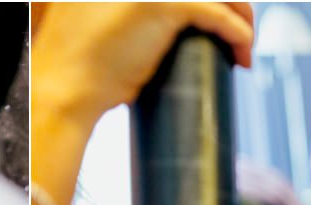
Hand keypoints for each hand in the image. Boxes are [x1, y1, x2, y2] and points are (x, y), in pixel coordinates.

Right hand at [30, 2, 253, 127]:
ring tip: (244, 48)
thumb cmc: (83, 71)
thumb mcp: (106, 25)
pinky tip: (243, 52)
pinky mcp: (167, 4)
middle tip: (237, 35)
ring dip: (242, 15)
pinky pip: (219, 14)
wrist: (66, 90)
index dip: (210, 1)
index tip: (221, 19)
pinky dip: (240, 33)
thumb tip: (164, 30)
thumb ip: (135, 15)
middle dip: (231, 3)